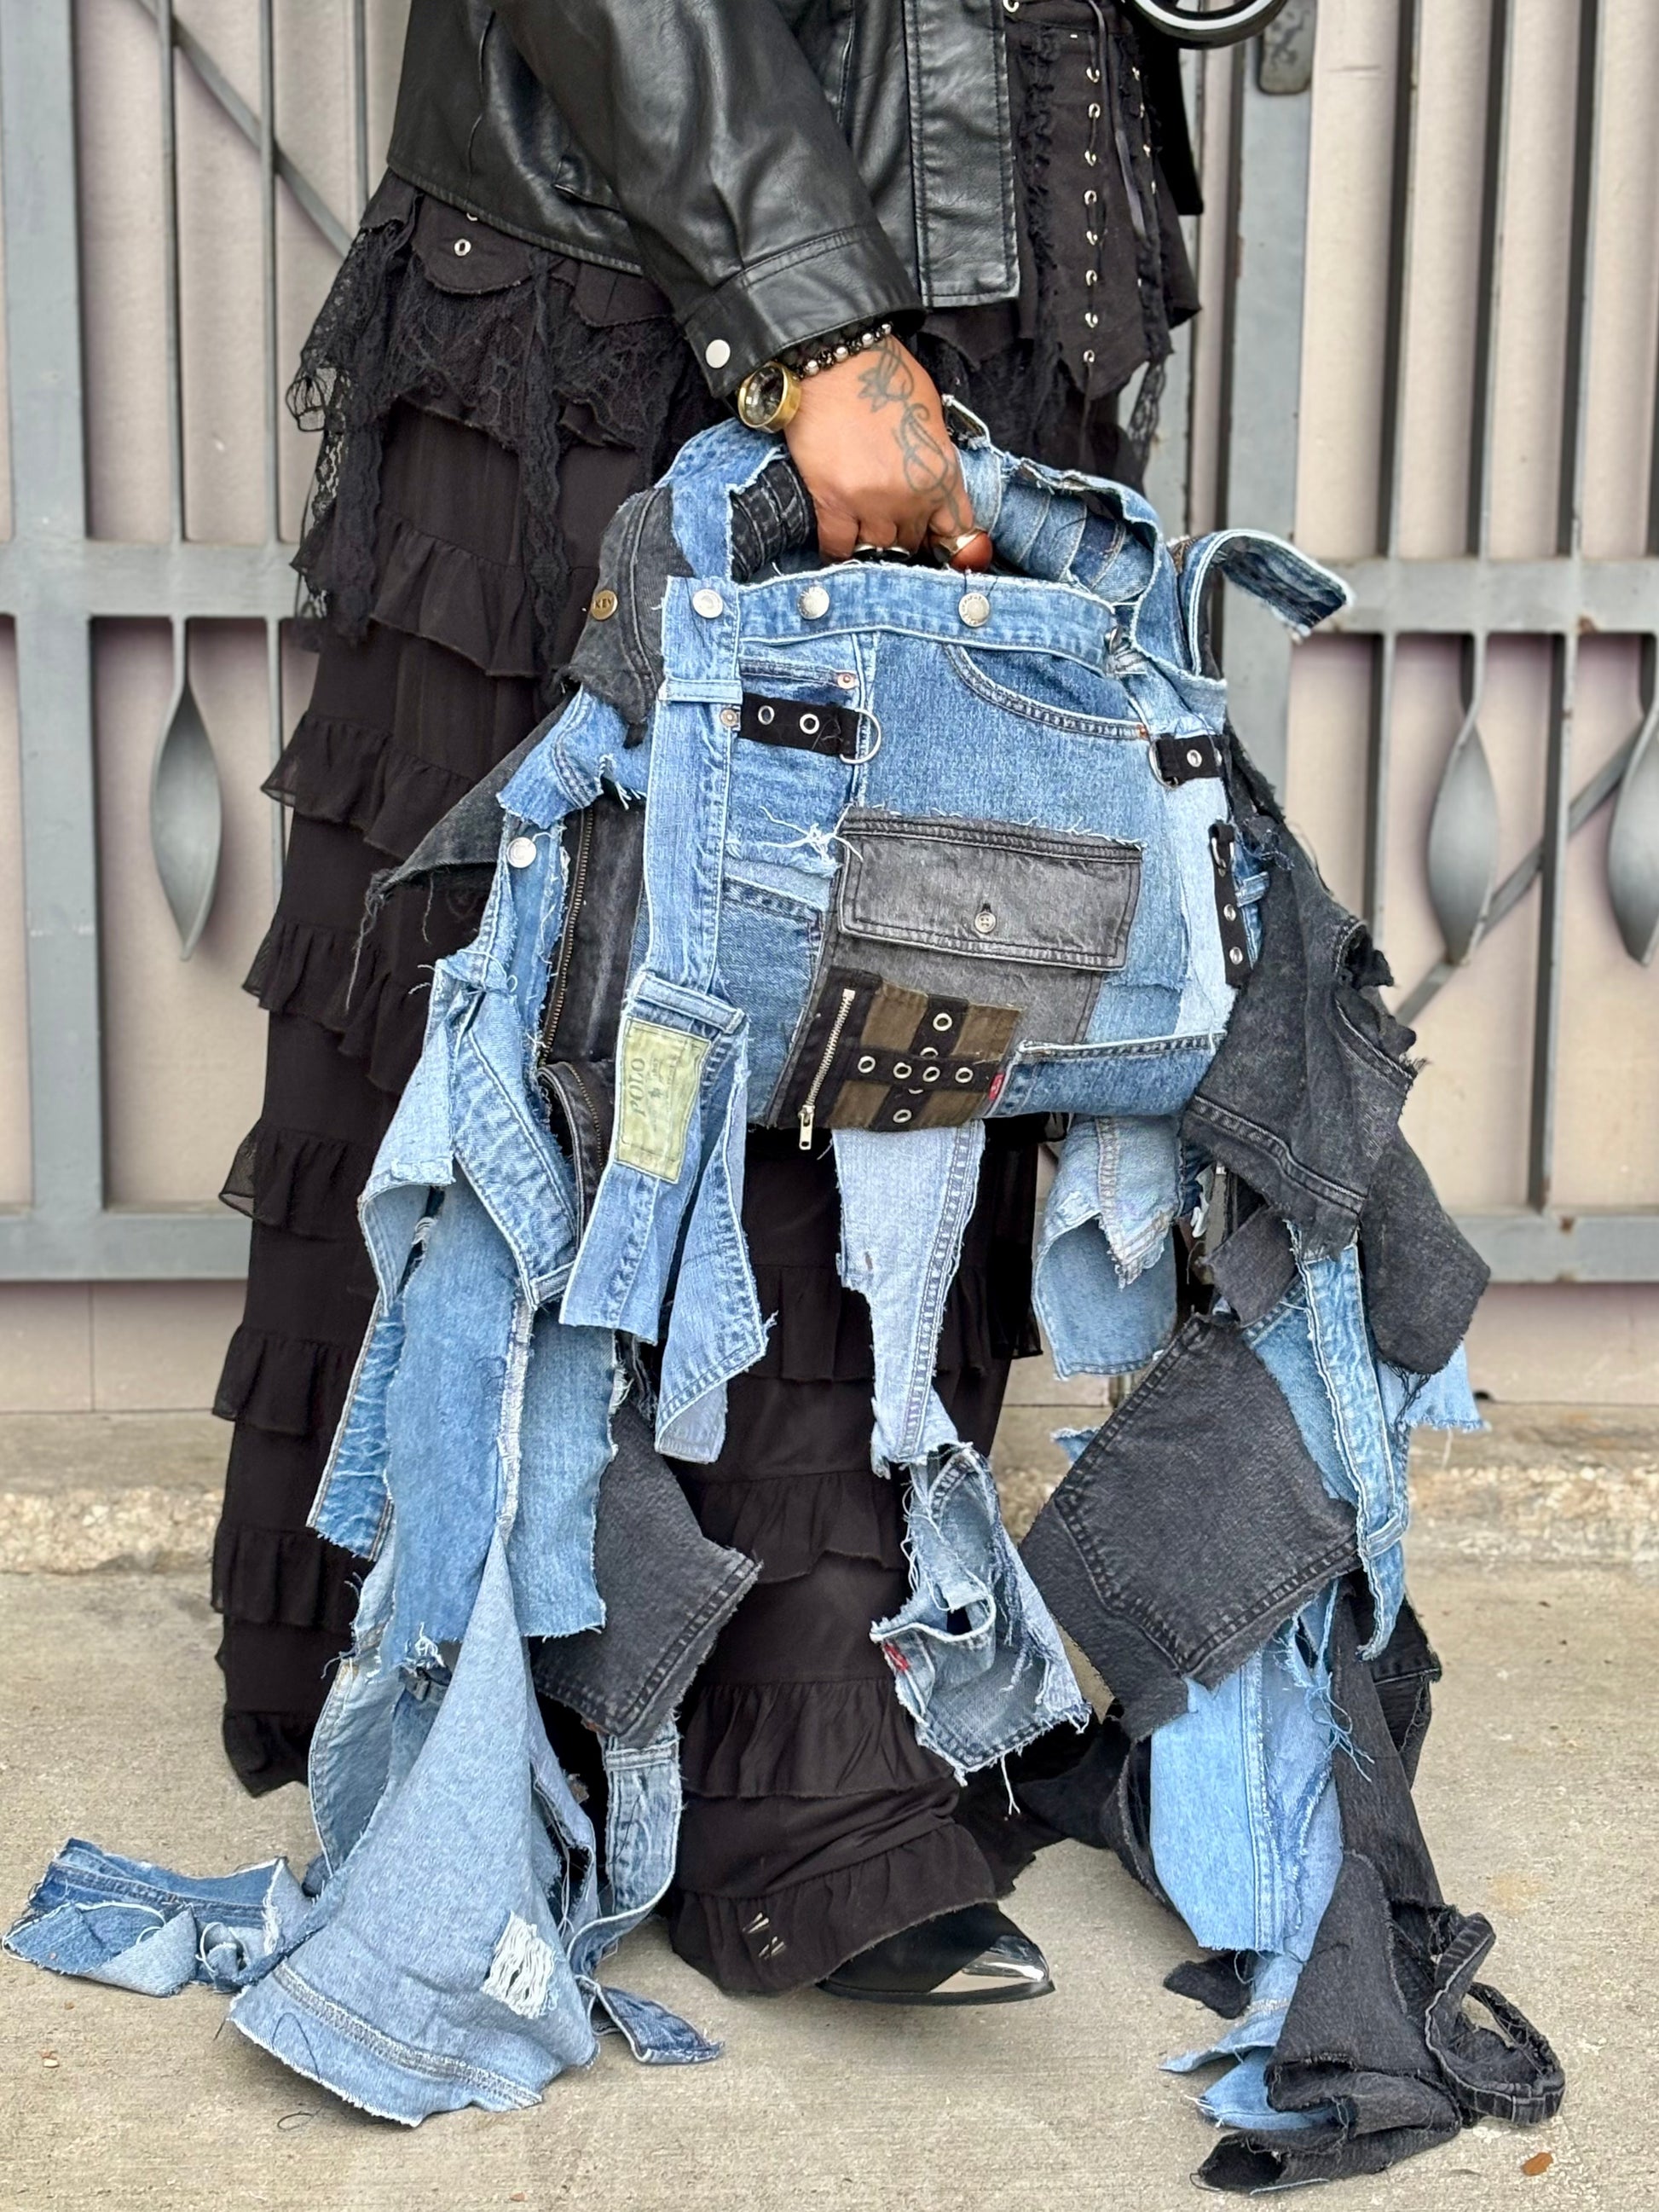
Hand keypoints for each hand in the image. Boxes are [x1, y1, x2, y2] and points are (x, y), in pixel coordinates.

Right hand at [783, 337, 980, 561]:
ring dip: (871, 542)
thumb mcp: (932, 418)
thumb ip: (935, 461)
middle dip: (903, 534)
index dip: (942, 539)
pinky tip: (837, 545)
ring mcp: (872, 503)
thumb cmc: (885, 378)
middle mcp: (912, 496)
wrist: (836, 361)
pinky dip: (837, 551)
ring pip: (877, 548)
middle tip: (888, 523)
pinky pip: (838, 548)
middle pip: (913, 541)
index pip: (955, 531)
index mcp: (943, 474)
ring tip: (862, 528)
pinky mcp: (833, 504)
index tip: (930, 540)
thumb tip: (932, 493)